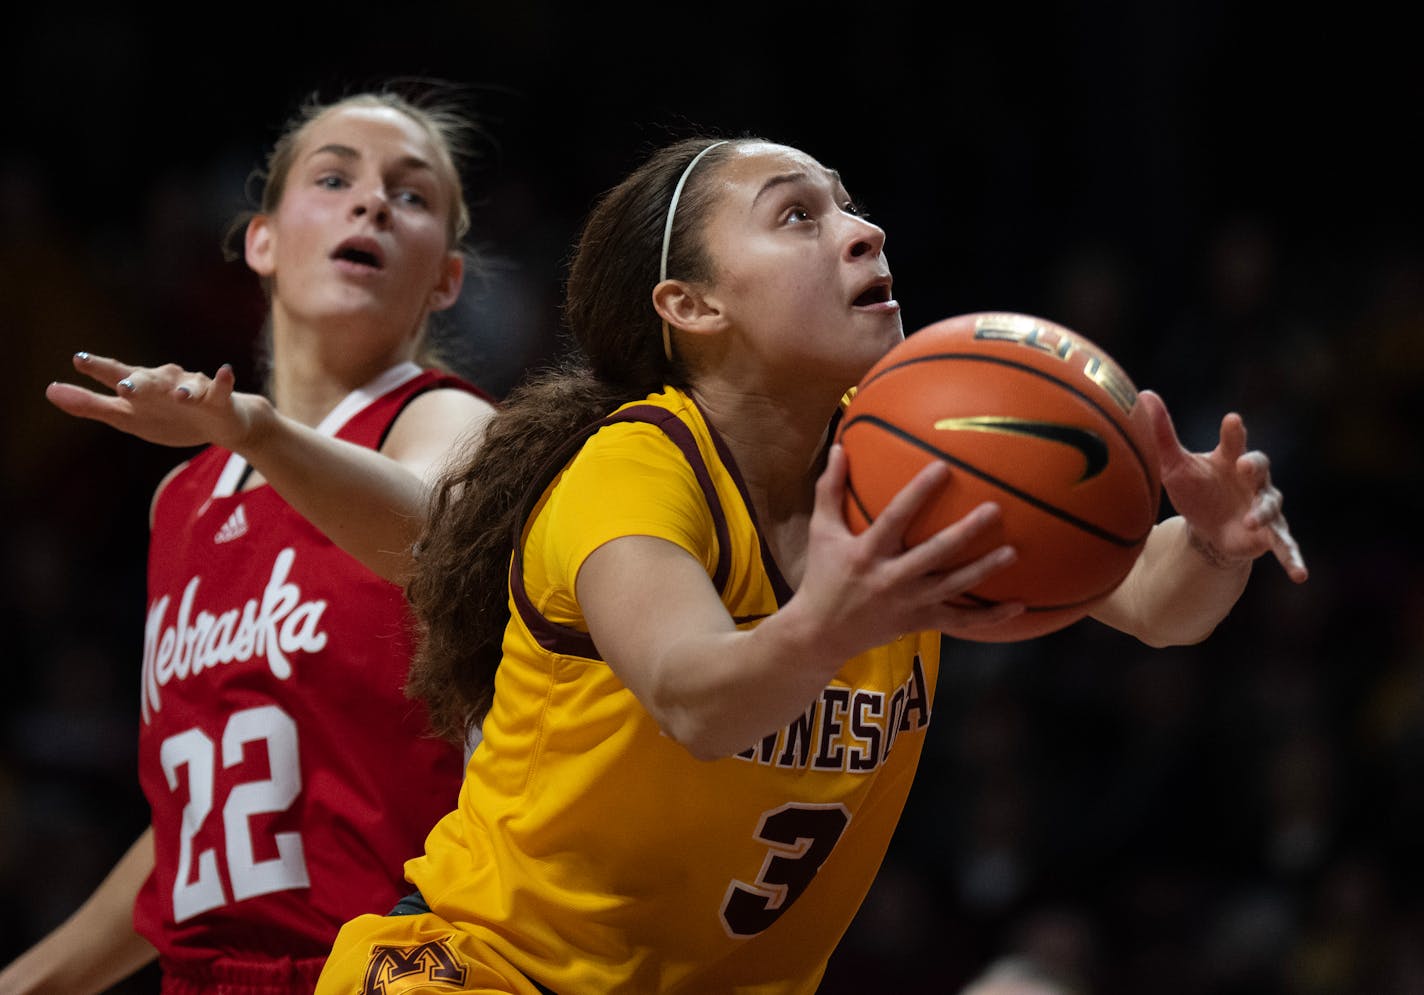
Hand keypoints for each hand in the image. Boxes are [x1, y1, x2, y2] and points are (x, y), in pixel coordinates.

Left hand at [45, 352, 267, 452]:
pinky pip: (220, 389)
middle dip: (140, 383)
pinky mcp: (219, 399)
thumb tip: (49, 390)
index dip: (100, 369)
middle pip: (150, 380)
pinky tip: (225, 371)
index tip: (80, 359)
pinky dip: (222, 381)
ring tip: (178, 395)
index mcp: (141, 387)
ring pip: (186, 385)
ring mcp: (192, 388)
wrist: (220, 424)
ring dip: (182, 388)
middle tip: (125, 387)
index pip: (117, 375)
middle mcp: (165, 382)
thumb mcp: (126, 416)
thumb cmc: (169, 417)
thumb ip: (90, 405)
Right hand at [795, 445, 1024, 659]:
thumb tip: (839, 447)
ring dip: (984, 570)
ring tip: (1012, 552)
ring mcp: (909, 603)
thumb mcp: (821, 532)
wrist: (821, 633)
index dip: (918, 492)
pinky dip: (989, 617)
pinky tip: (1018, 606)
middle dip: (965, 532)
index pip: (895, 517)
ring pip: (953, 586)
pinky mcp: (920, 622)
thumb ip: (830, 490)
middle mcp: (891, 578)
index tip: (942, 467)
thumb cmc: (823, 575)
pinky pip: (960, 621)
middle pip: (934, 553)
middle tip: (993, 509)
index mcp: (867, 552)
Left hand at [1139, 389, 1307, 582]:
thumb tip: (1143, 395)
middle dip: (1255, 466)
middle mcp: (1253, 481)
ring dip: (1262, 514)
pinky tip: (1301, 575)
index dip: (1233, 432)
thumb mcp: (1175, 465)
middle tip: (1245, 466)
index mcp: (1231, 460)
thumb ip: (1163, 434)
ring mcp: (1264, 507)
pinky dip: (1294, 559)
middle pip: (1260, 468)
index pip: (1234, 442)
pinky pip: (1286, 546)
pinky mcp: (1270, 535)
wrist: (1208, 527)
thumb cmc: (1195, 488)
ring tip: (1250, 522)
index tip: (1231, 421)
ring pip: (1270, 506)